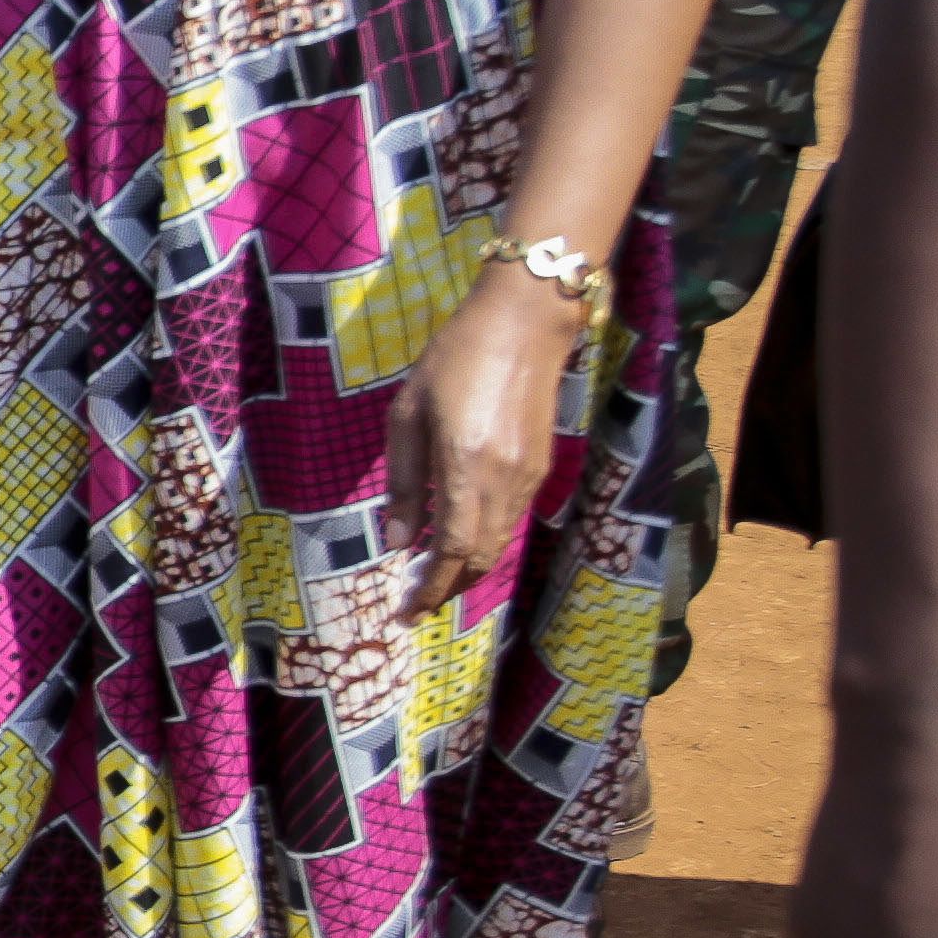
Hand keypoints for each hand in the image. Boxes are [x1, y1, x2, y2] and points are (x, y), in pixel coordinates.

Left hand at [382, 265, 583, 619]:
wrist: (526, 324)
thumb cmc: (453, 359)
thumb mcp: (407, 414)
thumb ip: (403, 481)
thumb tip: (397, 541)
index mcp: (466, 468)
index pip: (451, 551)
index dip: (429, 589)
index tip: (404, 613)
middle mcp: (504, 483)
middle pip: (479, 559)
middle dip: (447, 589)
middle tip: (414, 604)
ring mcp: (529, 478)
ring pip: (498, 544)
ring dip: (466, 570)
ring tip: (430, 579)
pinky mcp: (540, 468)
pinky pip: (509, 522)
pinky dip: (483, 543)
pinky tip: (457, 539)